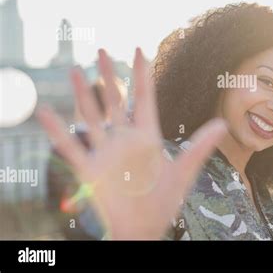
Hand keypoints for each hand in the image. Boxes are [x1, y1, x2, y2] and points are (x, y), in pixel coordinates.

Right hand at [37, 48, 226, 238]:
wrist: (144, 228)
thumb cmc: (164, 201)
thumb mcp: (184, 171)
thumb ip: (201, 146)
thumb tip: (223, 123)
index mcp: (147, 136)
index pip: (144, 97)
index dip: (142, 74)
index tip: (139, 50)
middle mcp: (124, 139)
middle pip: (114, 100)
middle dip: (109, 75)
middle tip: (102, 50)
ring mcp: (106, 152)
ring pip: (91, 115)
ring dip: (82, 93)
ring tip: (75, 70)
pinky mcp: (90, 169)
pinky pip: (70, 146)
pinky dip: (56, 129)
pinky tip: (44, 112)